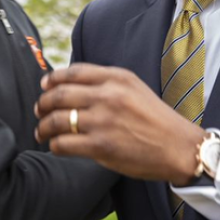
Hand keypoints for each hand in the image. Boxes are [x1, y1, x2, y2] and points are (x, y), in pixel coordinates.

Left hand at [35, 64, 204, 183]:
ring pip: (57, 120)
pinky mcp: (100, 146)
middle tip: (39, 111)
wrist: (179, 147)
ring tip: (41, 132)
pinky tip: (56, 147)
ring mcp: (103, 121)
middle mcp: (108, 96)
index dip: (53, 79)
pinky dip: (54, 145)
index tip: (44, 86)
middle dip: (43, 103)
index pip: (73, 72)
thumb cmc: (157, 120)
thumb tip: (73, 86)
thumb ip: (107, 84)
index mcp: (116, 78)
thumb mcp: (135, 89)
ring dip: (43, 127)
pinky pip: (63, 144)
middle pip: (59, 94)